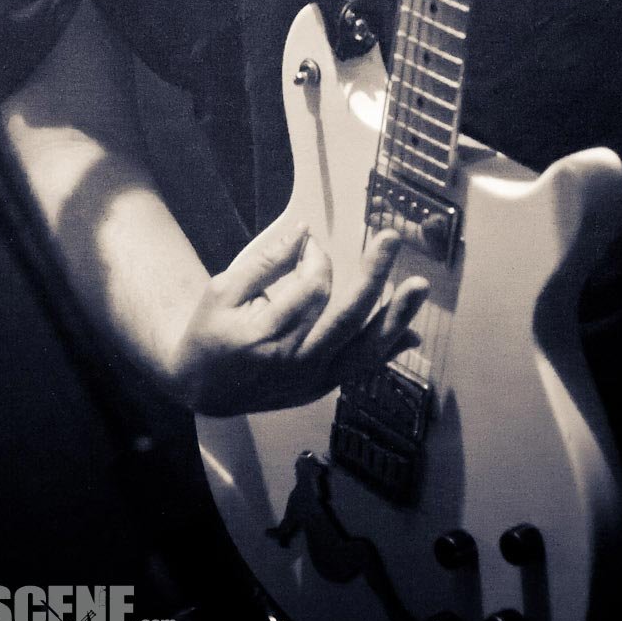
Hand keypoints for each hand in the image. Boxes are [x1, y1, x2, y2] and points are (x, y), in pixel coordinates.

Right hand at [170, 222, 427, 416]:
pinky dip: (387, 350)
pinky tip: (411, 331)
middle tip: (391, 239)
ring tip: (418, 287)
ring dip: (394, 316)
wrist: (203, 388)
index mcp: (265, 335)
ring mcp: (312, 380)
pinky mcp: (321, 388)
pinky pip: (361, 368)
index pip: (310, 290)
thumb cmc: (210, 331)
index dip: (315, 259)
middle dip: (373, 275)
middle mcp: (295, 362)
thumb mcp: (222, 290)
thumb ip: (265, 262)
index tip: (308, 245)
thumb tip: (304, 232)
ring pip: (363, 349)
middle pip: (346, 317)